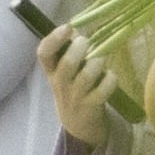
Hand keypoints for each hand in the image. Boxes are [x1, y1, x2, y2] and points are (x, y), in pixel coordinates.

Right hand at [39, 22, 118, 148]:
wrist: (78, 127)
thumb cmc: (73, 91)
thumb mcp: (63, 74)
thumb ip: (67, 53)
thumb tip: (78, 30)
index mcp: (51, 72)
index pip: (44, 54)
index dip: (54, 39)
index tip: (67, 27)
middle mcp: (61, 84)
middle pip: (67, 64)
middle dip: (80, 48)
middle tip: (87, 42)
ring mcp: (76, 96)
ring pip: (87, 75)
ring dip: (97, 62)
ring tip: (100, 59)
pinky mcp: (92, 105)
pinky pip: (104, 89)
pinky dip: (110, 78)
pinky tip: (110, 76)